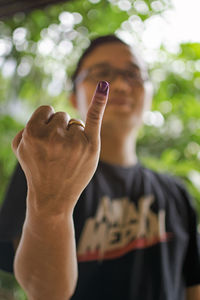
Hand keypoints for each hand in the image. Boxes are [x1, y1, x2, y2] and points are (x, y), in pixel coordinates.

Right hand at [12, 81, 108, 215]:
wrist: (52, 196)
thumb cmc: (36, 169)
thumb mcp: (20, 148)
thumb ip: (25, 126)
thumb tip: (46, 111)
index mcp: (32, 133)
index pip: (46, 110)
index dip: (47, 124)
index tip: (46, 141)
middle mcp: (53, 136)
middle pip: (62, 116)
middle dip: (60, 130)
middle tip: (57, 153)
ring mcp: (74, 141)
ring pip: (76, 123)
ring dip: (73, 135)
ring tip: (68, 156)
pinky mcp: (90, 146)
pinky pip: (94, 117)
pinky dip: (99, 101)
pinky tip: (104, 86)